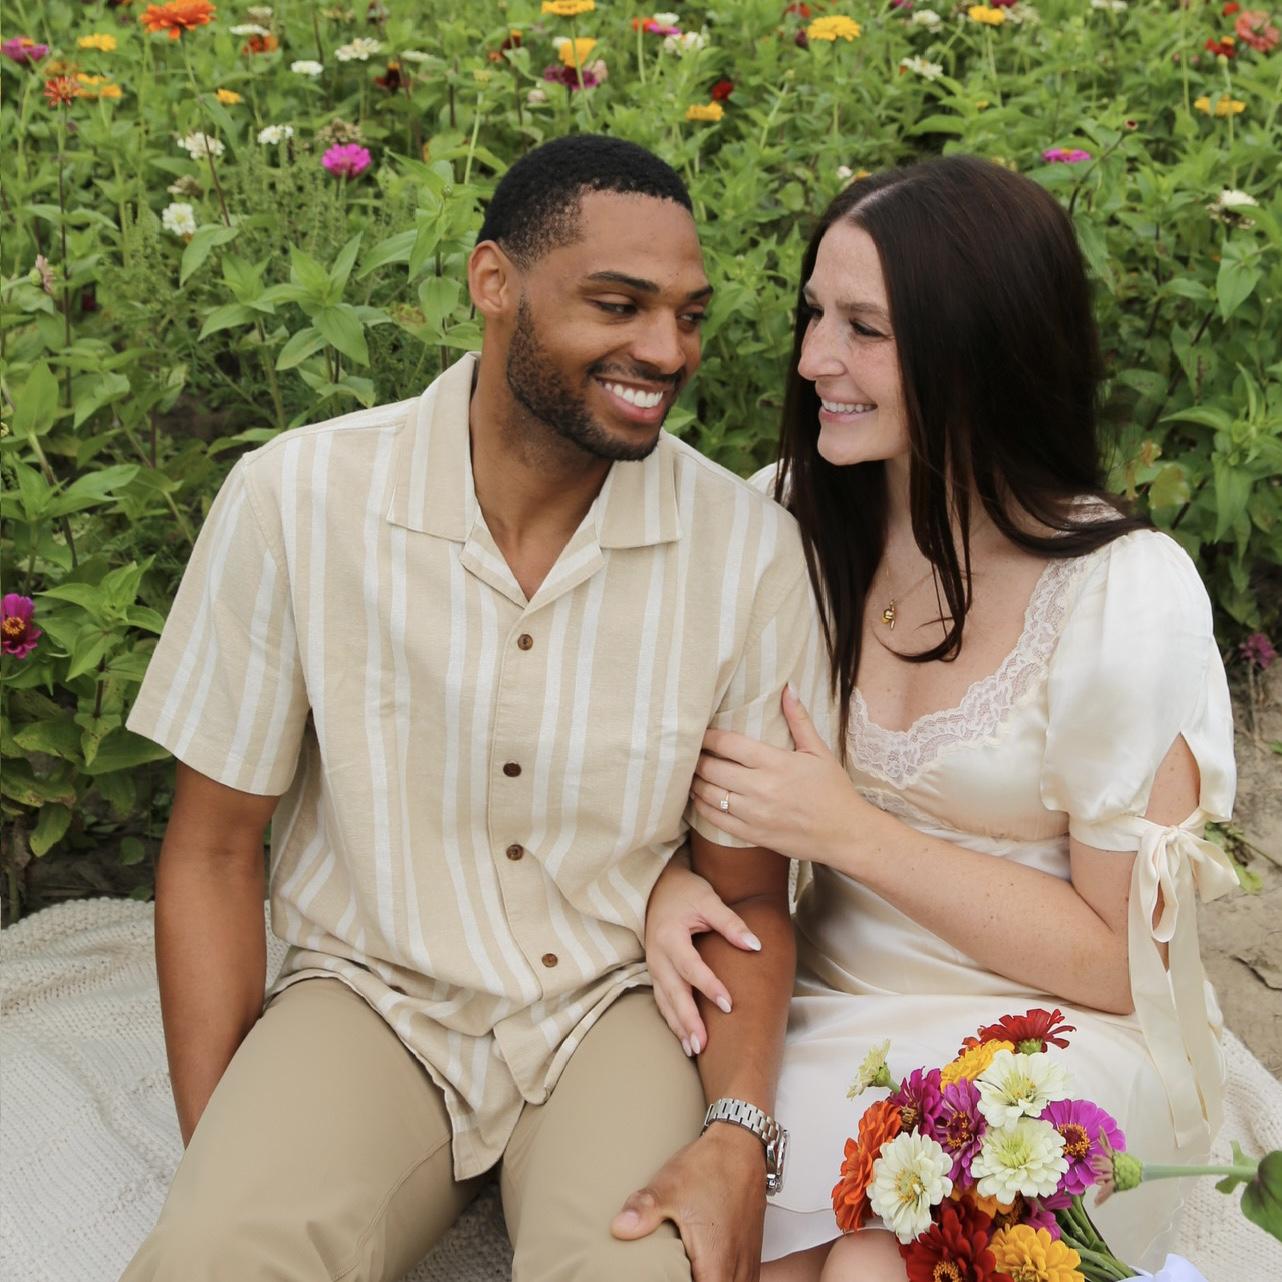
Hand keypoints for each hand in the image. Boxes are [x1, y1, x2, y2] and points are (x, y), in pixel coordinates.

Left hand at [611, 1124, 766, 1280]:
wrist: (740, 1144)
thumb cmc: (710, 1166)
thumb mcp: (670, 1186)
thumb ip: (644, 1210)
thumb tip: (620, 1228)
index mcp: (718, 1260)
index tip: (671, 1278)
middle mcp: (738, 1265)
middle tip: (677, 1274)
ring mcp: (748, 1260)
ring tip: (689, 1273)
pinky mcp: (752, 1252)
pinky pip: (743, 1279)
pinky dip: (726, 1279)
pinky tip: (709, 1270)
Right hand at [646, 856, 762, 1055]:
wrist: (656, 886)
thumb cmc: (685, 892)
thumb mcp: (708, 900)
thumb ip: (730, 923)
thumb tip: (755, 946)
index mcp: (669, 936)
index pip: (691, 967)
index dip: (709, 986)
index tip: (728, 1005)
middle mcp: (657, 955)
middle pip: (673, 992)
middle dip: (688, 1020)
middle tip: (704, 1044)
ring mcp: (653, 966)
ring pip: (664, 1002)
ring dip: (678, 1026)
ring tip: (694, 1049)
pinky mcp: (655, 972)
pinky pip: (661, 1000)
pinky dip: (672, 1020)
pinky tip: (684, 1038)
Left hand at [689, 686, 862, 867]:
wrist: (845, 833)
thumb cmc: (833, 790)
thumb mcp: (819, 751)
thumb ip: (799, 720)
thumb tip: (788, 689)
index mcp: (776, 762)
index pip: (729, 744)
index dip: (708, 737)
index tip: (700, 733)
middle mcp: (761, 787)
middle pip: (712, 768)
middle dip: (697, 759)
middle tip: (690, 753)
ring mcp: (755, 813)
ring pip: (710, 794)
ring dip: (695, 782)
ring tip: (689, 773)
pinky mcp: (752, 834)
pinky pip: (716, 820)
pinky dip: (701, 808)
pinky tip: (697, 798)